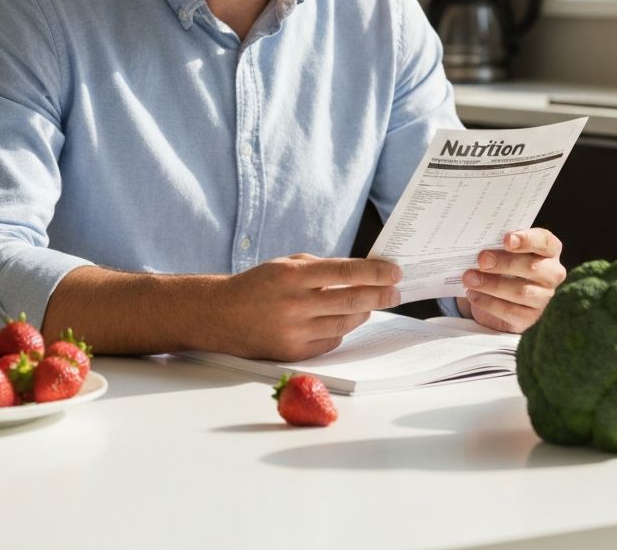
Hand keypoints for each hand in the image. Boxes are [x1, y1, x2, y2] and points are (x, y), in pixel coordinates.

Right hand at [214, 254, 402, 360]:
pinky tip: (344, 320)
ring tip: (372, 304)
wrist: (221, 315)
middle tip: (396, 292)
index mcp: (293, 276)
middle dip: (380, 295)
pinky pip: (331, 341)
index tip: (395, 271)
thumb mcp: (286, 264)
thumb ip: (321, 268)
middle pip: (351, 300)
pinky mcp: (293, 353)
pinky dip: (342, 329)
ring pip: (345, 323)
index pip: (345, 272)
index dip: (375, 272)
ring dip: (364, 312)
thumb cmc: (259, 285)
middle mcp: (294, 304)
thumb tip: (362, 273)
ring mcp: (294, 332)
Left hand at [457, 229, 565, 332]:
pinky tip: (473, 294)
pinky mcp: (529, 317)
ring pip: (521, 292)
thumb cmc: (501, 261)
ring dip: (492, 285)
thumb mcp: (501, 248)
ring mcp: (543, 297)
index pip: (544, 241)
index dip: (527, 240)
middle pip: (532, 267)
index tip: (507, 240)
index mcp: (548, 249)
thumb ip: (497, 243)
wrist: (496, 293)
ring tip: (470, 279)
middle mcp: (551, 273)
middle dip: (504, 263)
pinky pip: (510, 311)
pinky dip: (488, 302)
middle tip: (482, 260)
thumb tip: (478, 242)